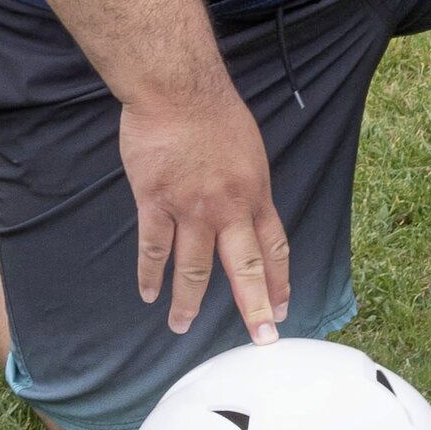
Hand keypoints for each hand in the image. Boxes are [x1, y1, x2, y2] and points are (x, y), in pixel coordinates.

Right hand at [118, 83, 290, 340]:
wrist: (178, 90)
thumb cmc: (214, 112)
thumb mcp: (250, 150)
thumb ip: (247, 185)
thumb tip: (245, 209)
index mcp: (256, 194)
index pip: (274, 248)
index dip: (278, 282)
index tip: (281, 309)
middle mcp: (229, 208)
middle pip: (245, 268)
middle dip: (254, 307)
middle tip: (260, 338)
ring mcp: (192, 208)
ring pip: (194, 268)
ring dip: (189, 302)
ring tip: (182, 327)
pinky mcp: (156, 202)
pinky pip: (153, 248)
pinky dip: (150, 275)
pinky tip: (149, 294)